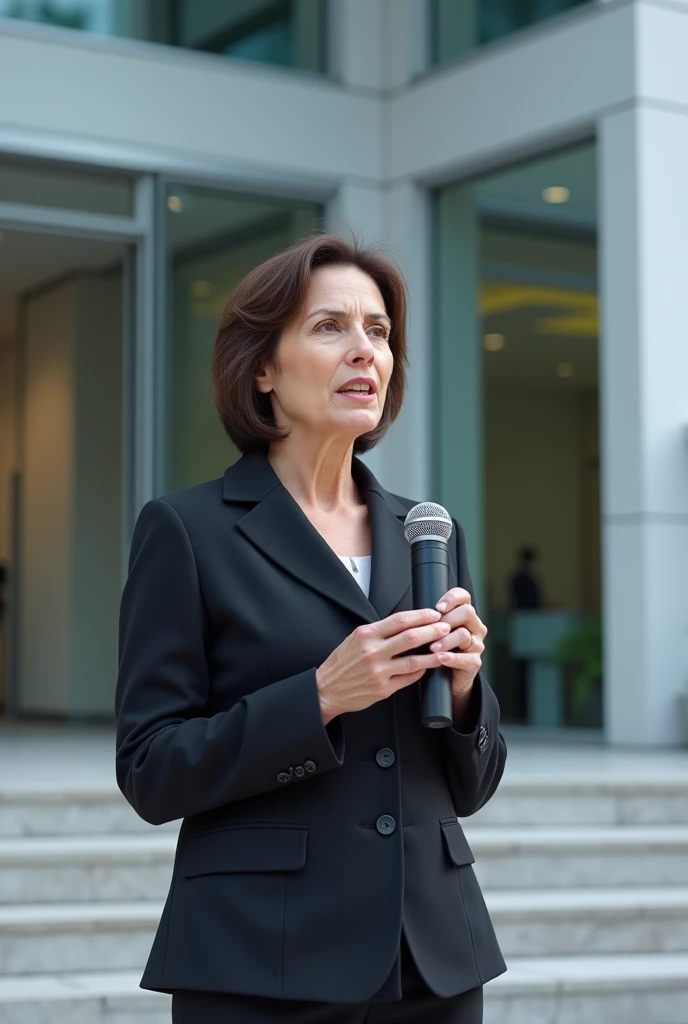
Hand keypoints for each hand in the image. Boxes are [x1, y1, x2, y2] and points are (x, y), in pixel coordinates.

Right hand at [316, 608, 452, 724]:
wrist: (327, 688)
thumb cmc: (342, 662)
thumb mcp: (355, 639)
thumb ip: (379, 632)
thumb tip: (406, 624)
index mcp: (366, 634)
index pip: (400, 619)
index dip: (421, 615)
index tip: (434, 614)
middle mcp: (372, 651)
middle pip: (411, 637)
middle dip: (433, 631)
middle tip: (446, 627)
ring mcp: (378, 671)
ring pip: (414, 660)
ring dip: (434, 654)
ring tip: (446, 649)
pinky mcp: (383, 688)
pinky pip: (408, 678)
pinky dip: (421, 671)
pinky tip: (428, 667)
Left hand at [428, 588, 486, 705]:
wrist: (444, 679)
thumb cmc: (434, 650)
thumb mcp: (430, 632)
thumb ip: (429, 620)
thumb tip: (414, 612)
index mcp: (464, 615)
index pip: (463, 596)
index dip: (452, 598)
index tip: (438, 607)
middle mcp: (474, 627)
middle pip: (467, 612)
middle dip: (447, 620)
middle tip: (431, 630)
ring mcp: (476, 645)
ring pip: (464, 634)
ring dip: (446, 640)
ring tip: (432, 648)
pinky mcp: (475, 663)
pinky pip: (466, 658)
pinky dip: (451, 658)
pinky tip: (440, 658)